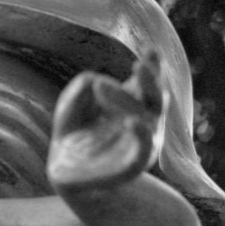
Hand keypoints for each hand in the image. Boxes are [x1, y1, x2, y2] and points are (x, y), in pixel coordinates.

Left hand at [47, 51, 167, 194]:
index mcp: (131, 104)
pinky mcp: (130, 165)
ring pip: (148, 119)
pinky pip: (142, 150)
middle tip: (140, 63)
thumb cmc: (74, 135)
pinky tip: (133, 123)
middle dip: (152, 80)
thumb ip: (79, 89)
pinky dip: (142, 135)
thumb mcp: (71, 106)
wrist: (69, 176)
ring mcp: (139, 144)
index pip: (146, 82)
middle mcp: (142, 122)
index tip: (150, 49)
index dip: (152, 66)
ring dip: (135, 102)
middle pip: (155, 97)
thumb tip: (96, 81)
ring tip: (128, 85)